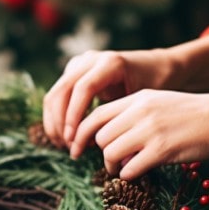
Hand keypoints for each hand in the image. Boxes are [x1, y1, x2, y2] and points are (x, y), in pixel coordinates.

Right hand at [42, 49, 173, 147]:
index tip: (73, 139)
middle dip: (60, 122)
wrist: (154, 68)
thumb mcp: (141, 101)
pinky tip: (65, 137)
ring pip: (54, 94)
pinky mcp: (73, 72)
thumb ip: (120, 118)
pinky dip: (56, 117)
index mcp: (110, 63)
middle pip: (61, 91)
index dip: (74, 115)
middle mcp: (90, 59)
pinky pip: (56, 95)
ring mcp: (79, 64)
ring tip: (65, 145)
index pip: (83, 88)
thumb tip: (106, 150)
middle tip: (67, 146)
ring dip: (55, 122)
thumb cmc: (152, 87)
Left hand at [69, 90, 208, 179]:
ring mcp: (150, 131)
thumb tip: (105, 135)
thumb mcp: (157, 102)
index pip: (96, 115)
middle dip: (101, 152)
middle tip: (112, 161)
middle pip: (101, 136)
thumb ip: (131, 113)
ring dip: (113, 165)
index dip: (82, 133)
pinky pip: (130, 168)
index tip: (78, 147)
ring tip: (123, 168)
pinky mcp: (161, 150)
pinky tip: (137, 172)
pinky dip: (128, 174)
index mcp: (137, 99)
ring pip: (111, 152)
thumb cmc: (189, 114)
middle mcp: (140, 112)